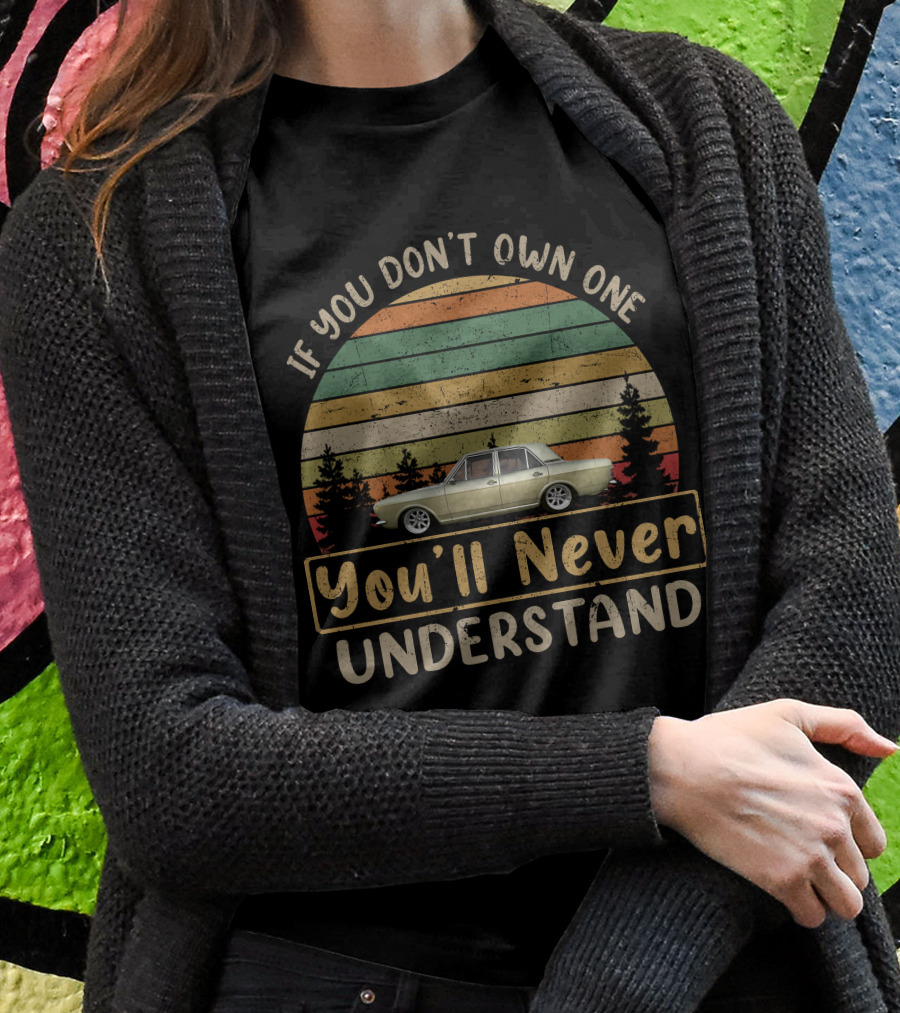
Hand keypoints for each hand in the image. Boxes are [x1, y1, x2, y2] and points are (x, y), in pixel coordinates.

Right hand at [648, 699, 897, 928]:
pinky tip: (783, 891)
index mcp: (842, 789)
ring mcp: (810, 856)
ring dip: (825, 896)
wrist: (680, 768)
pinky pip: (813, 917)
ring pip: (846, 904)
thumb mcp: (787, 715)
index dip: (848, 842)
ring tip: (799, 881)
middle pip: (859, 875)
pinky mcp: (781, 880)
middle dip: (835, 870)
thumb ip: (843, 726)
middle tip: (800, 856)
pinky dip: (802, 909)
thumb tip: (889, 748)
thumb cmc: (729, 738)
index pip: (874, 842)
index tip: (819, 837)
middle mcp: (835, 826)